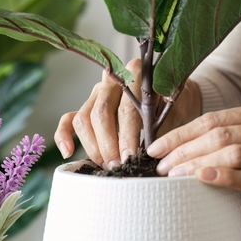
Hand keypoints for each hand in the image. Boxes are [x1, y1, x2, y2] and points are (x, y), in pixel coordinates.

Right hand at [54, 58, 201, 168]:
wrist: (175, 96)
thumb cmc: (176, 104)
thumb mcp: (177, 110)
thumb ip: (163, 124)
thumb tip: (153, 147)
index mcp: (135, 74)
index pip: (126, 106)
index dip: (127, 134)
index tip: (131, 155)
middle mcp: (112, 81)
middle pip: (100, 113)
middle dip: (108, 144)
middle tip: (118, 166)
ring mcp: (96, 94)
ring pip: (83, 119)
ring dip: (92, 146)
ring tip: (107, 166)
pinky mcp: (86, 107)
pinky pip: (68, 119)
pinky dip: (63, 136)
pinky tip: (68, 153)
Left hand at [146, 101, 240, 207]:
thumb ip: (239, 133)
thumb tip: (190, 145)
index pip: (214, 118)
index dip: (182, 132)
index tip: (158, 146)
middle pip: (220, 134)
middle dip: (184, 149)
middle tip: (161, 165)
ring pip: (233, 153)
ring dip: (198, 164)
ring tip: (175, 175)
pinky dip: (224, 177)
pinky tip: (203, 180)